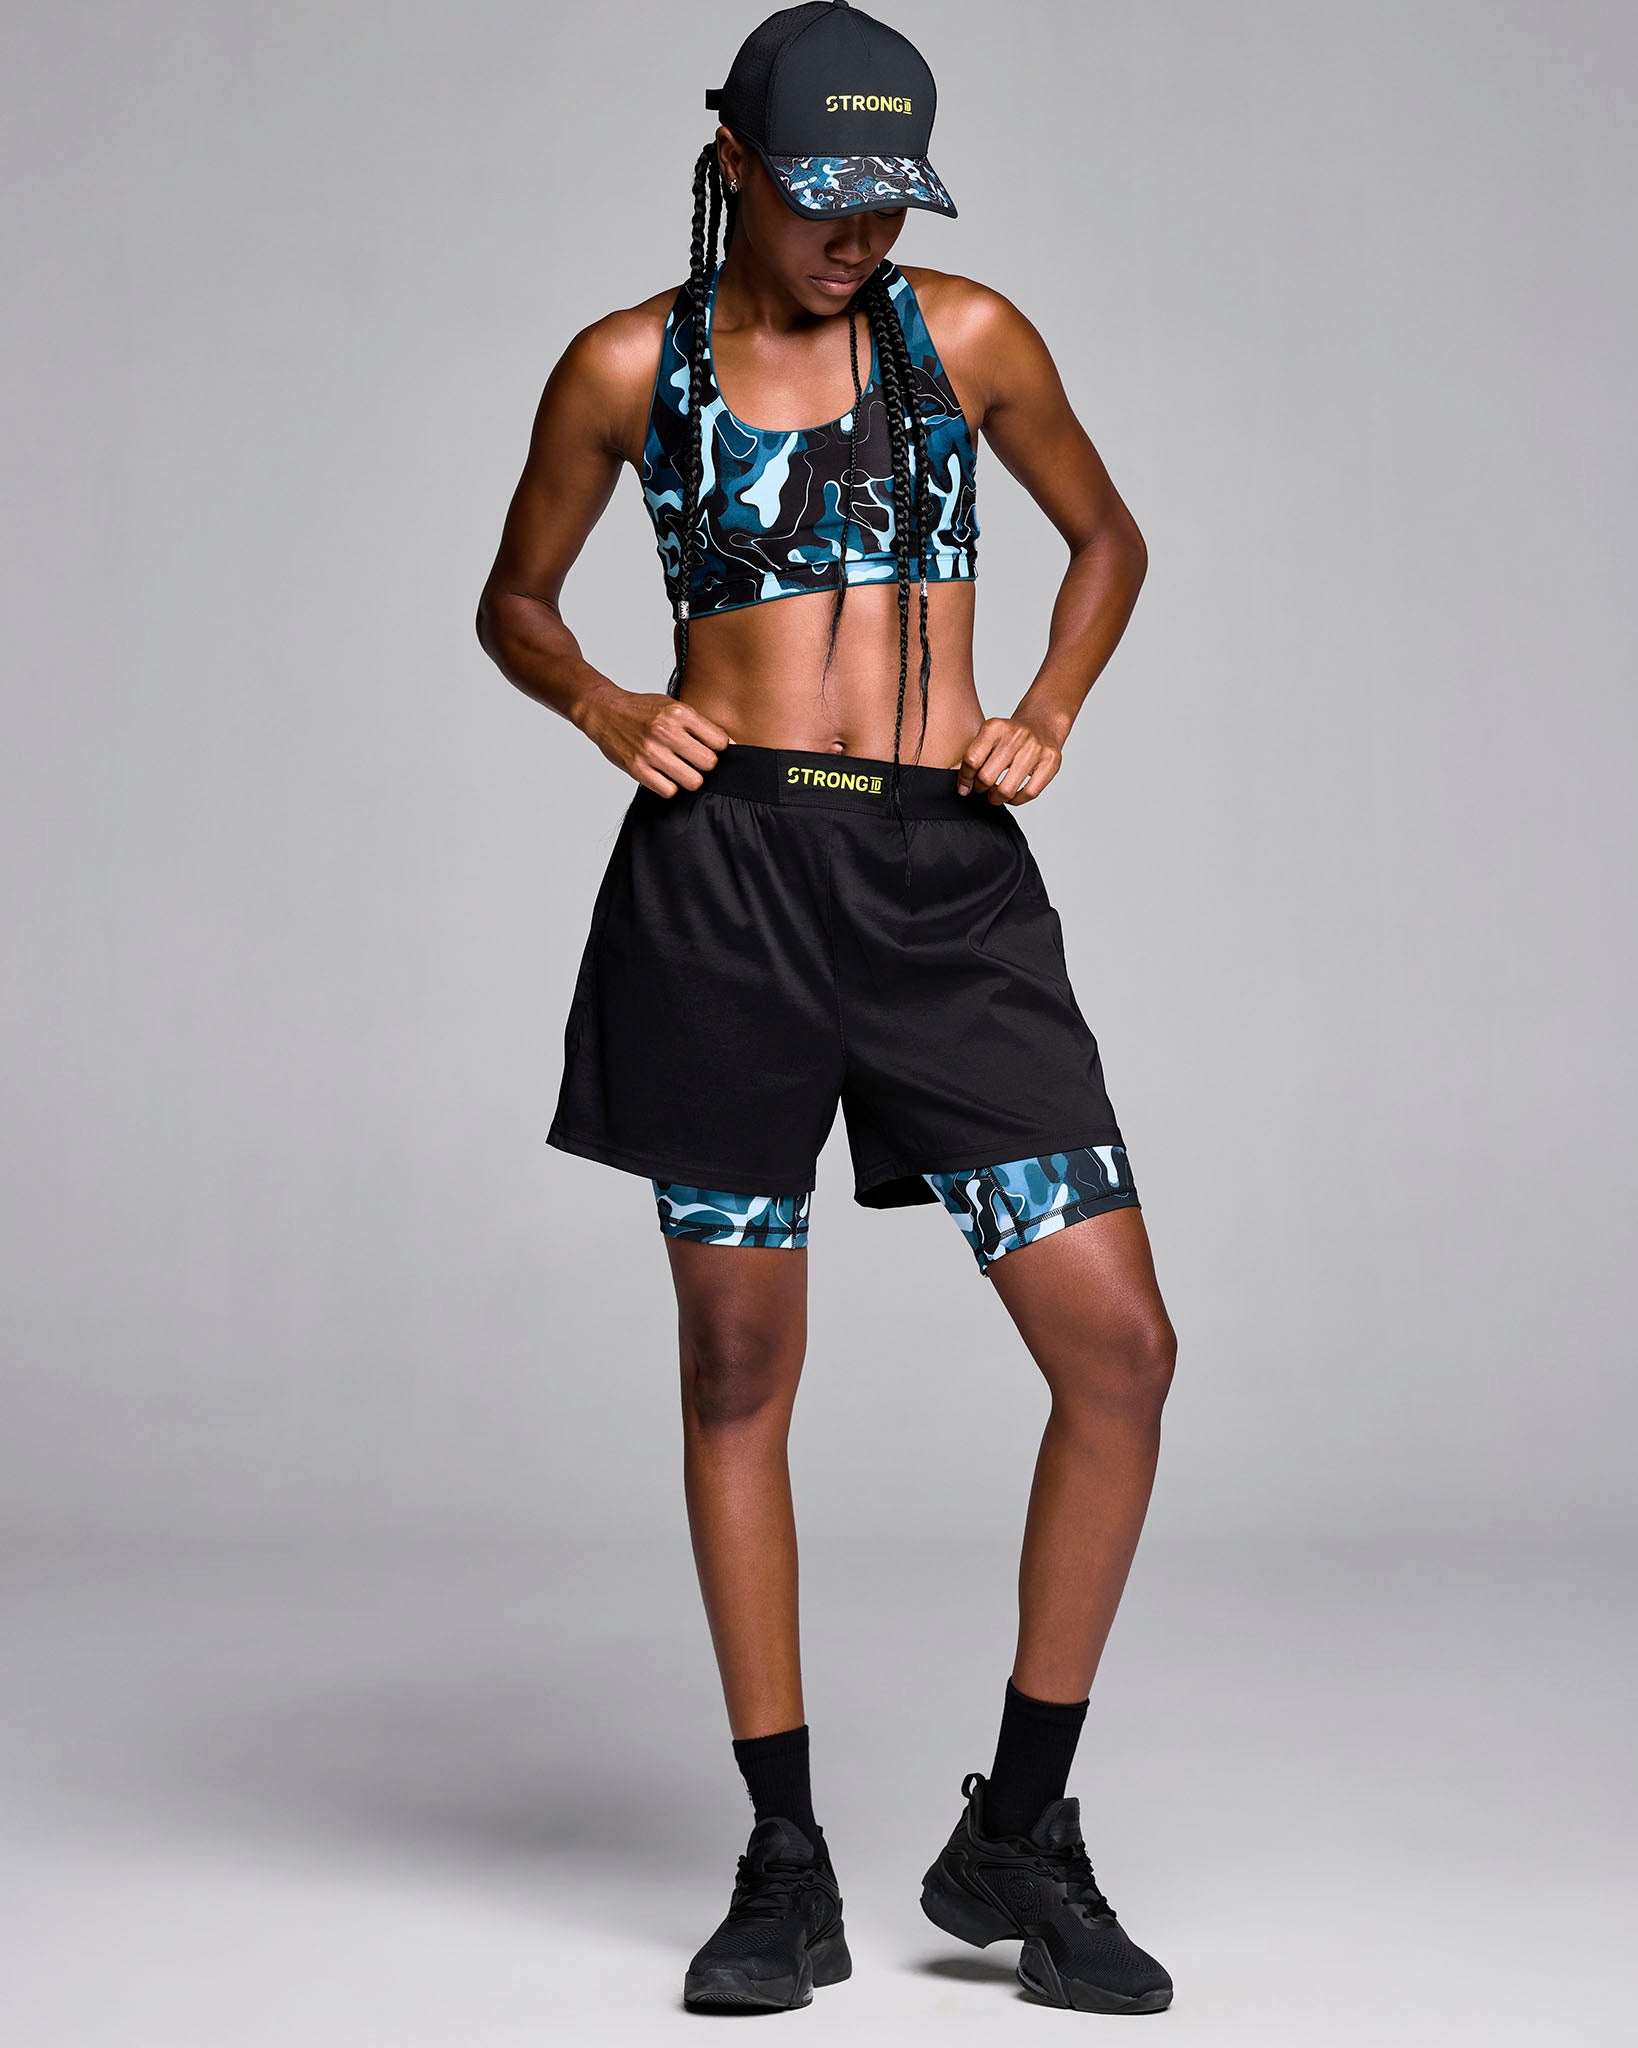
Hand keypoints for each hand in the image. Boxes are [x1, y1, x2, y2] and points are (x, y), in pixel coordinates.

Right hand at [574, 684, 730, 795]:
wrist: (605, 712)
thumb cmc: (643, 710)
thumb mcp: (673, 706)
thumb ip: (698, 724)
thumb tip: (729, 745)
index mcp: (679, 713)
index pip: (719, 741)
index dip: (719, 748)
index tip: (710, 749)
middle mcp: (666, 732)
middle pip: (709, 763)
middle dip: (706, 765)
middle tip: (694, 761)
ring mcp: (651, 752)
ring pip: (693, 781)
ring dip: (690, 778)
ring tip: (681, 769)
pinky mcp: (638, 769)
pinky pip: (669, 791)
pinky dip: (670, 786)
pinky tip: (664, 776)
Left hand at [957, 717, 1062, 804]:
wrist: (1042, 724)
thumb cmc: (1010, 736)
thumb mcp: (988, 736)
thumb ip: (973, 757)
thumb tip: (962, 787)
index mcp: (995, 727)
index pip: (972, 760)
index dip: (964, 779)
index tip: (964, 787)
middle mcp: (1017, 735)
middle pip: (987, 777)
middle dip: (980, 789)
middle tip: (982, 789)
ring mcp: (1036, 749)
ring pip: (1006, 790)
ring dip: (996, 798)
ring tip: (995, 794)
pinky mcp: (1051, 762)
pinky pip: (1028, 793)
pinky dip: (1016, 800)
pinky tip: (1011, 796)